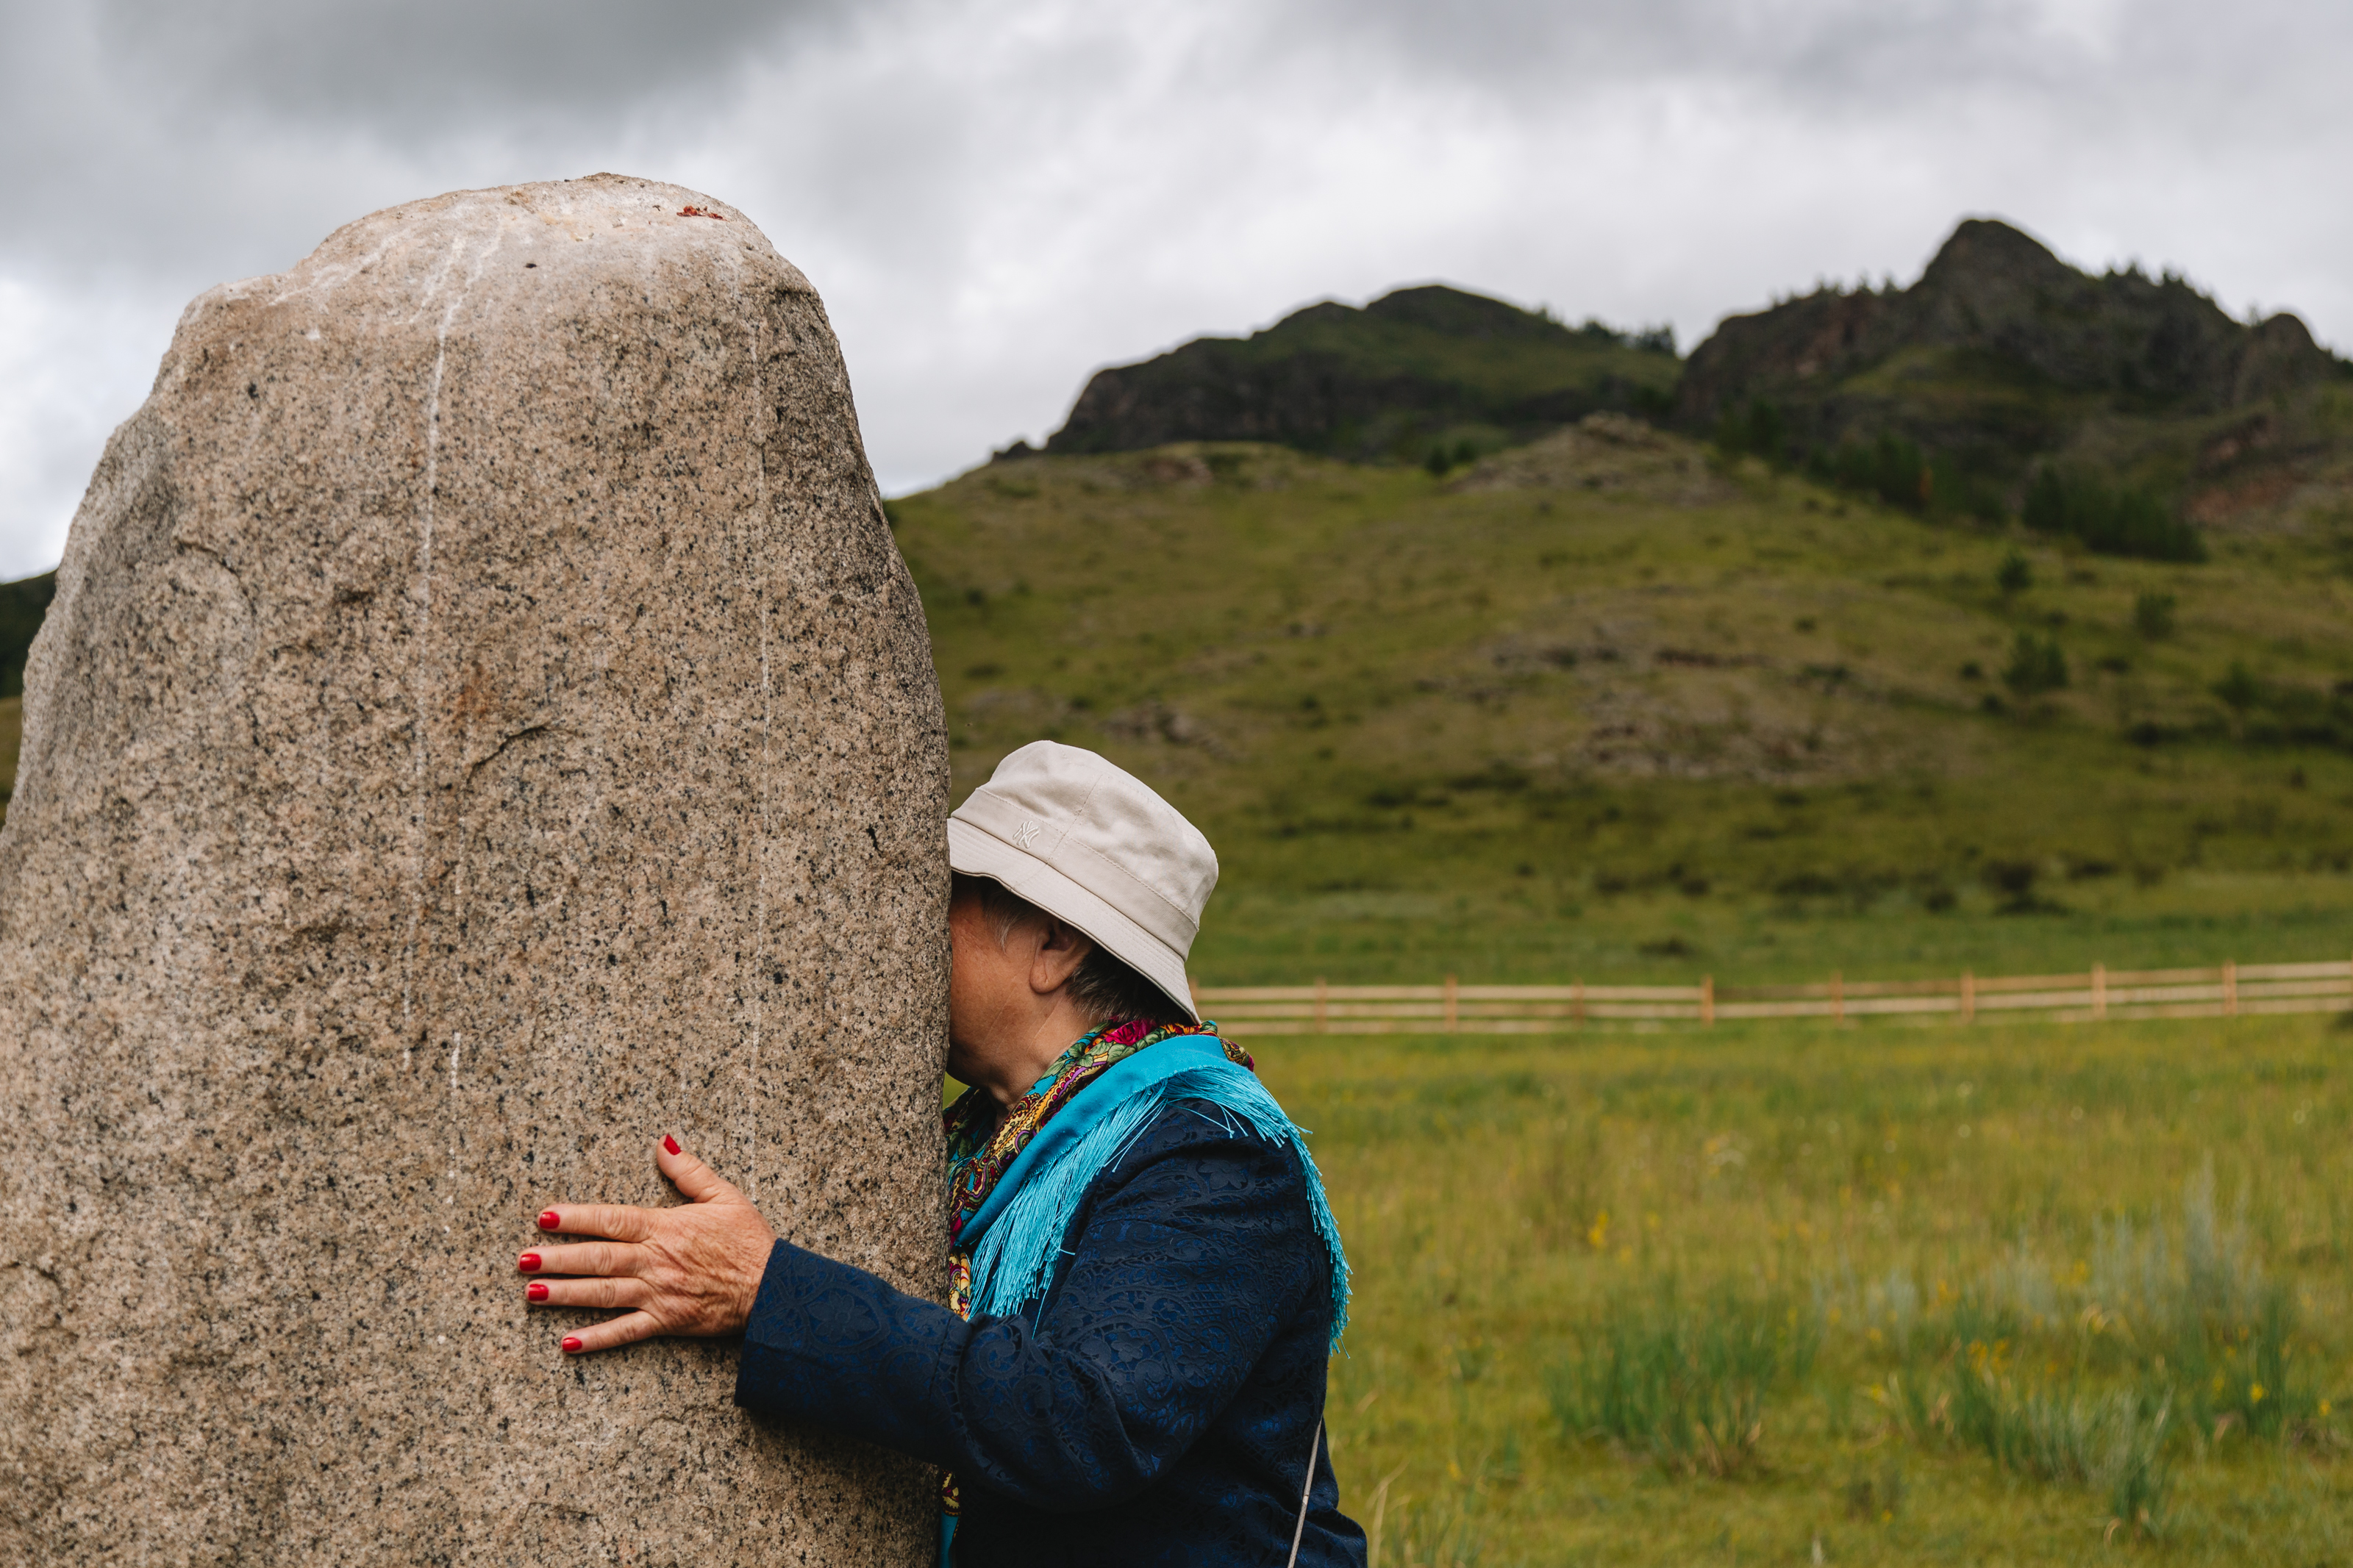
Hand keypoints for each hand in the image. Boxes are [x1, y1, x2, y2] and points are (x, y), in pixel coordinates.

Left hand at [518, 1136, 778, 1354]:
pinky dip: (597, 1339)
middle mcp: (656, 1261)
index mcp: (665, 1227)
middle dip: (557, 1258)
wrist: (774, 1287)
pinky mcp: (667, 1321)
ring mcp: (659, 1294)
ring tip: (531, 1292)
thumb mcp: (724, 1195)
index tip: (545, 1217)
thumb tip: (662, 1142)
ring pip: (604, 1293)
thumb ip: (688, 1170)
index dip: (576, 1218)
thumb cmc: (750, 1240)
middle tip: (522, 1259)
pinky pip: (627, 1332)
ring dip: (565, 1293)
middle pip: (598, 1258)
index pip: (612, 1220)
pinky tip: (568, 1343)